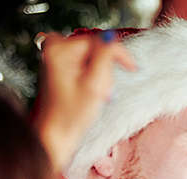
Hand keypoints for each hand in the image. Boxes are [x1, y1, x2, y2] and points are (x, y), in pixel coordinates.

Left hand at [32, 31, 136, 168]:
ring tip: (96, 93)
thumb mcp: (94, 85)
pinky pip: (86, 62)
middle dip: (105, 67)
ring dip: (100, 73)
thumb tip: (110, 37)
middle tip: (103, 90)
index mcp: (60, 49)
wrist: (57, 133)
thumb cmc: (71, 115)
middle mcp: (54, 47)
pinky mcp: (60, 64)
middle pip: (96, 47)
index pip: (100, 40)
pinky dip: (93, 75)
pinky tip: (89, 90)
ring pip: (93, 55)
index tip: (132, 68)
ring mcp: (56, 55)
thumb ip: (105, 57)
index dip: (118, 54)